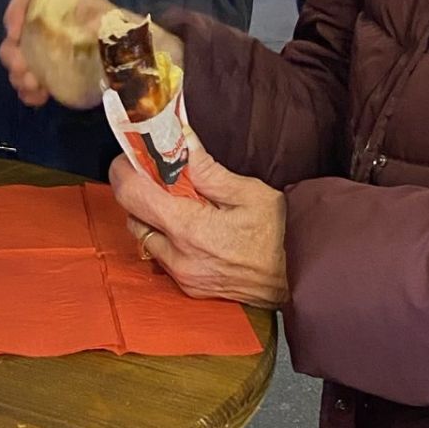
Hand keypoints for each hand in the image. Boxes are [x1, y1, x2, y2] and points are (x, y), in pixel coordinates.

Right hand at [0, 0, 113, 107]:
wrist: (133, 63)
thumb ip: (98, 21)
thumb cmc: (122, 36)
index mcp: (63, 3)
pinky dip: (29, 91)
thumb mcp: (114, 22)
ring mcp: (47, 50)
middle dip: (13, 53)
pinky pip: (29, 81)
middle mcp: (49, 24)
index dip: (16, 9)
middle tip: (22, 69)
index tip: (15, 32)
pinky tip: (39, 98)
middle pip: (17, 33)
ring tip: (33, 86)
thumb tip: (88, 28)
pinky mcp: (50, 73)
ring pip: (19, 59)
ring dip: (19, 75)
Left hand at [111, 133, 287, 309]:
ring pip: (145, 238)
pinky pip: (162, 257)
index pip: (133, 194)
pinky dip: (167, 238)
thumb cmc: (283, 234)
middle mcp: (179, 257)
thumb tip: (181, 139)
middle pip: (132, 216)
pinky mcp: (190, 288)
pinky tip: (190, 227)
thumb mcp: (250, 193)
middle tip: (159, 173)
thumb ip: (207, 170)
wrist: (303, 279)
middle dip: (139, 191)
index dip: (125, 169)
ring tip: (179, 201)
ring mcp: (183, 276)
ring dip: (152, 216)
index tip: (132, 155)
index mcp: (189, 229)